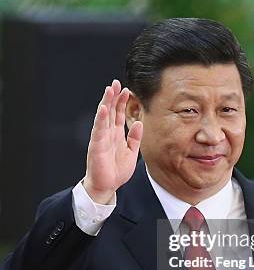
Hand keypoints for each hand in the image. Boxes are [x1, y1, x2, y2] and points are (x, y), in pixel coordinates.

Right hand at [83, 79, 142, 203]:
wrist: (107, 186)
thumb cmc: (116, 171)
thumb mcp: (131, 152)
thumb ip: (135, 137)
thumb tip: (139, 123)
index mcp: (116, 134)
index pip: (119, 114)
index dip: (122, 102)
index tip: (126, 89)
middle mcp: (107, 133)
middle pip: (110, 111)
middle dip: (113, 96)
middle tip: (116, 82)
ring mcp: (101, 138)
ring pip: (103, 116)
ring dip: (106, 102)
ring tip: (109, 89)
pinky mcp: (96, 145)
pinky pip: (98, 130)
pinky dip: (101, 119)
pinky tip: (103, 108)